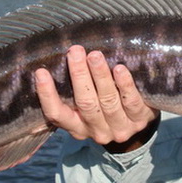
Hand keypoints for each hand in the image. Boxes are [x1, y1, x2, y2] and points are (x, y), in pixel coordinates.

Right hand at [34, 45, 159, 152]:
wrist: (138, 120)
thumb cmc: (104, 104)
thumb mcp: (86, 103)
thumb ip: (75, 88)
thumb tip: (62, 56)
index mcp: (77, 126)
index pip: (57, 114)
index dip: (47, 95)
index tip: (40, 72)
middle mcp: (97, 131)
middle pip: (85, 103)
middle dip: (79, 75)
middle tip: (74, 51)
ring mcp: (120, 128)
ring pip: (108, 101)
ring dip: (100, 76)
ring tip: (95, 55)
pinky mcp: (140, 119)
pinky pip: (131, 102)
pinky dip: (124, 84)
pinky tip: (119, 68)